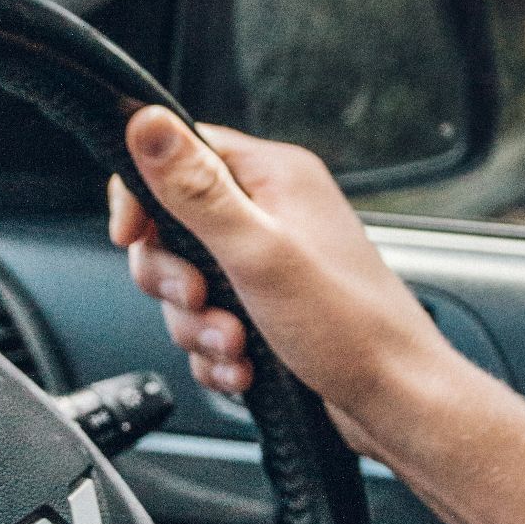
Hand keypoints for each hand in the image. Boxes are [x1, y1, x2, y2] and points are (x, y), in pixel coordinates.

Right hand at [107, 106, 448, 412]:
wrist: (393, 402)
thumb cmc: (349, 327)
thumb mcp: (258, 251)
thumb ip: (195, 189)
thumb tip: (144, 122)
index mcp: (274, 177)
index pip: (178, 153)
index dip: (142, 195)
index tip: (131, 236)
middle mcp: (272, 213)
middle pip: (171, 229)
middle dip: (175, 280)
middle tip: (203, 300)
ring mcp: (268, 265)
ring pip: (186, 286)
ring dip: (198, 327)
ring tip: (236, 345)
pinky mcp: (265, 311)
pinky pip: (208, 325)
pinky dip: (217, 354)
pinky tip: (245, 368)